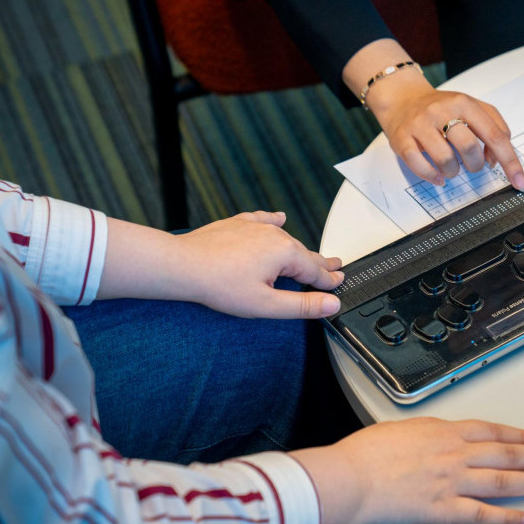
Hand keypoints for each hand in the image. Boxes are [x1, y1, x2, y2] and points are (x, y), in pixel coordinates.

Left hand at [174, 211, 342, 318]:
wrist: (183, 265)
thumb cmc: (219, 285)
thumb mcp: (266, 304)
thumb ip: (303, 305)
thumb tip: (331, 304)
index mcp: (286, 254)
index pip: (316, 271)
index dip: (329, 280)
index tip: (340, 281)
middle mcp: (275, 235)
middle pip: (305, 253)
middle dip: (321, 262)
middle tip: (336, 266)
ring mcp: (256, 227)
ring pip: (286, 238)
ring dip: (300, 248)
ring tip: (312, 253)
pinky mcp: (239, 223)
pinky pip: (263, 220)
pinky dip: (274, 221)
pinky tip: (279, 218)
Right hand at [289, 417, 523, 523]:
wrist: (351, 476)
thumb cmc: (366, 453)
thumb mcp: (402, 429)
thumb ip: (427, 435)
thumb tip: (436, 438)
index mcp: (444, 431)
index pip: (492, 430)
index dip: (518, 435)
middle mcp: (455, 454)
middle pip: (506, 453)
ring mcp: (453, 482)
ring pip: (503, 481)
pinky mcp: (444, 510)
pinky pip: (484, 515)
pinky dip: (509, 518)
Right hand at [366, 73, 523, 190]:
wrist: (403, 99)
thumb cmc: (442, 109)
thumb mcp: (471, 108)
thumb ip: (493, 127)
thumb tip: (497, 159)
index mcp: (465, 103)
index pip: (495, 135)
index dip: (510, 162)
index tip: (519, 182)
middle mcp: (443, 111)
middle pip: (470, 147)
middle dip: (475, 165)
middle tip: (471, 165)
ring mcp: (421, 125)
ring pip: (445, 159)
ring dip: (453, 172)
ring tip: (452, 168)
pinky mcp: (403, 139)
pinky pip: (419, 165)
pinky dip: (433, 177)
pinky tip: (438, 177)